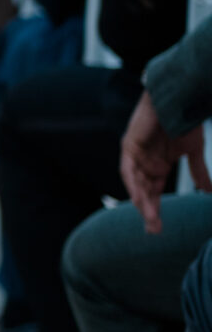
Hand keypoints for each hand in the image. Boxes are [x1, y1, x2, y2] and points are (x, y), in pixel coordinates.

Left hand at [121, 91, 209, 232]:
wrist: (178, 100)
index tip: (159, 227)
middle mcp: (144, 162)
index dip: (155, 209)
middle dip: (148, 211)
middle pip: (144, 192)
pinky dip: (133, 184)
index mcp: (158, 164)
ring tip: (150, 219)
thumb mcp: (193, 151)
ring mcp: (135, 154)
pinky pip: (127, 170)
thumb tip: (209, 192)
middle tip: (155, 231)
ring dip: (141, 202)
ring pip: (135, 184)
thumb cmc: (184, 121)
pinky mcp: (129, 146)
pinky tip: (138, 199)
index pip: (154, 192)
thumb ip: (197, 172)